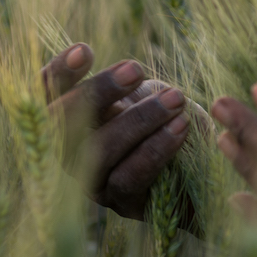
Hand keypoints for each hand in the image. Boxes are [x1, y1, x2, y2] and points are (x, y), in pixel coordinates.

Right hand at [42, 43, 190, 217]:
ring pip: (97, 151)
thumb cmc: (171, 118)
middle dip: (99, 93)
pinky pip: (128, 178)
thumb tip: (120, 80)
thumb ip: (126, 89)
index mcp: (71, 118)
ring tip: (174, 99)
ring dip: (137, 121)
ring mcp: (92, 181)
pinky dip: (155, 150)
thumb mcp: (147, 95)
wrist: (208, 168)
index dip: (59, 73)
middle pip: (62, 124)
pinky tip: (180, 129)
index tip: (85, 51)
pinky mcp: (121, 204)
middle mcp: (70, 153)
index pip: (47, 94)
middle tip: (136, 70)